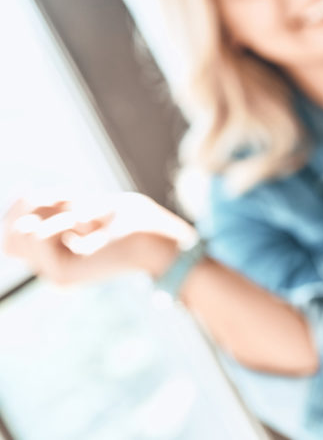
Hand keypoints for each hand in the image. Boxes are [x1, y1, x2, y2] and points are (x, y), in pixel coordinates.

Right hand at [2, 192, 195, 284]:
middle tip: (79, 203)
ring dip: (54, 210)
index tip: (64, 195)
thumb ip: (52, 208)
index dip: (28, 204)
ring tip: (87, 217)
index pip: (13, 231)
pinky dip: (62, 220)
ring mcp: (54, 274)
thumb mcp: (84, 204)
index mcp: (55, 253)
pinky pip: (36, 236)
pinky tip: (88, 227)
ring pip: (19, 232)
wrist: (161, 240)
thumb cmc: (132, 219)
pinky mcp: (61, 275)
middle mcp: (50, 267)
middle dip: (41, 205)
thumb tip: (22, 199)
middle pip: (12, 232)